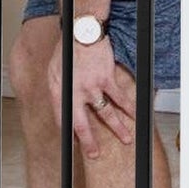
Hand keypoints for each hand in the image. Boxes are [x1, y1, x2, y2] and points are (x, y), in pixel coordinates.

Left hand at [48, 38, 135, 157]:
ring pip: (106, 114)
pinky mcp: (106, 79)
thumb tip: (63, 107)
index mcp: (59, 90)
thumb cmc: (68, 51)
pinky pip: (119, 98)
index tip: (74, 145)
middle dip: (89, 142)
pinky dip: (129, 108)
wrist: (82, 33)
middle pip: (82, 124)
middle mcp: (74, 92)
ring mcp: (91, 87)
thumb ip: (58, 91)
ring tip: (126, 139)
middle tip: (95, 154)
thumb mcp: (53, 71)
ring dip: (117, 128)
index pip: (62, 118)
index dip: (68, 134)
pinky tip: (134, 116)